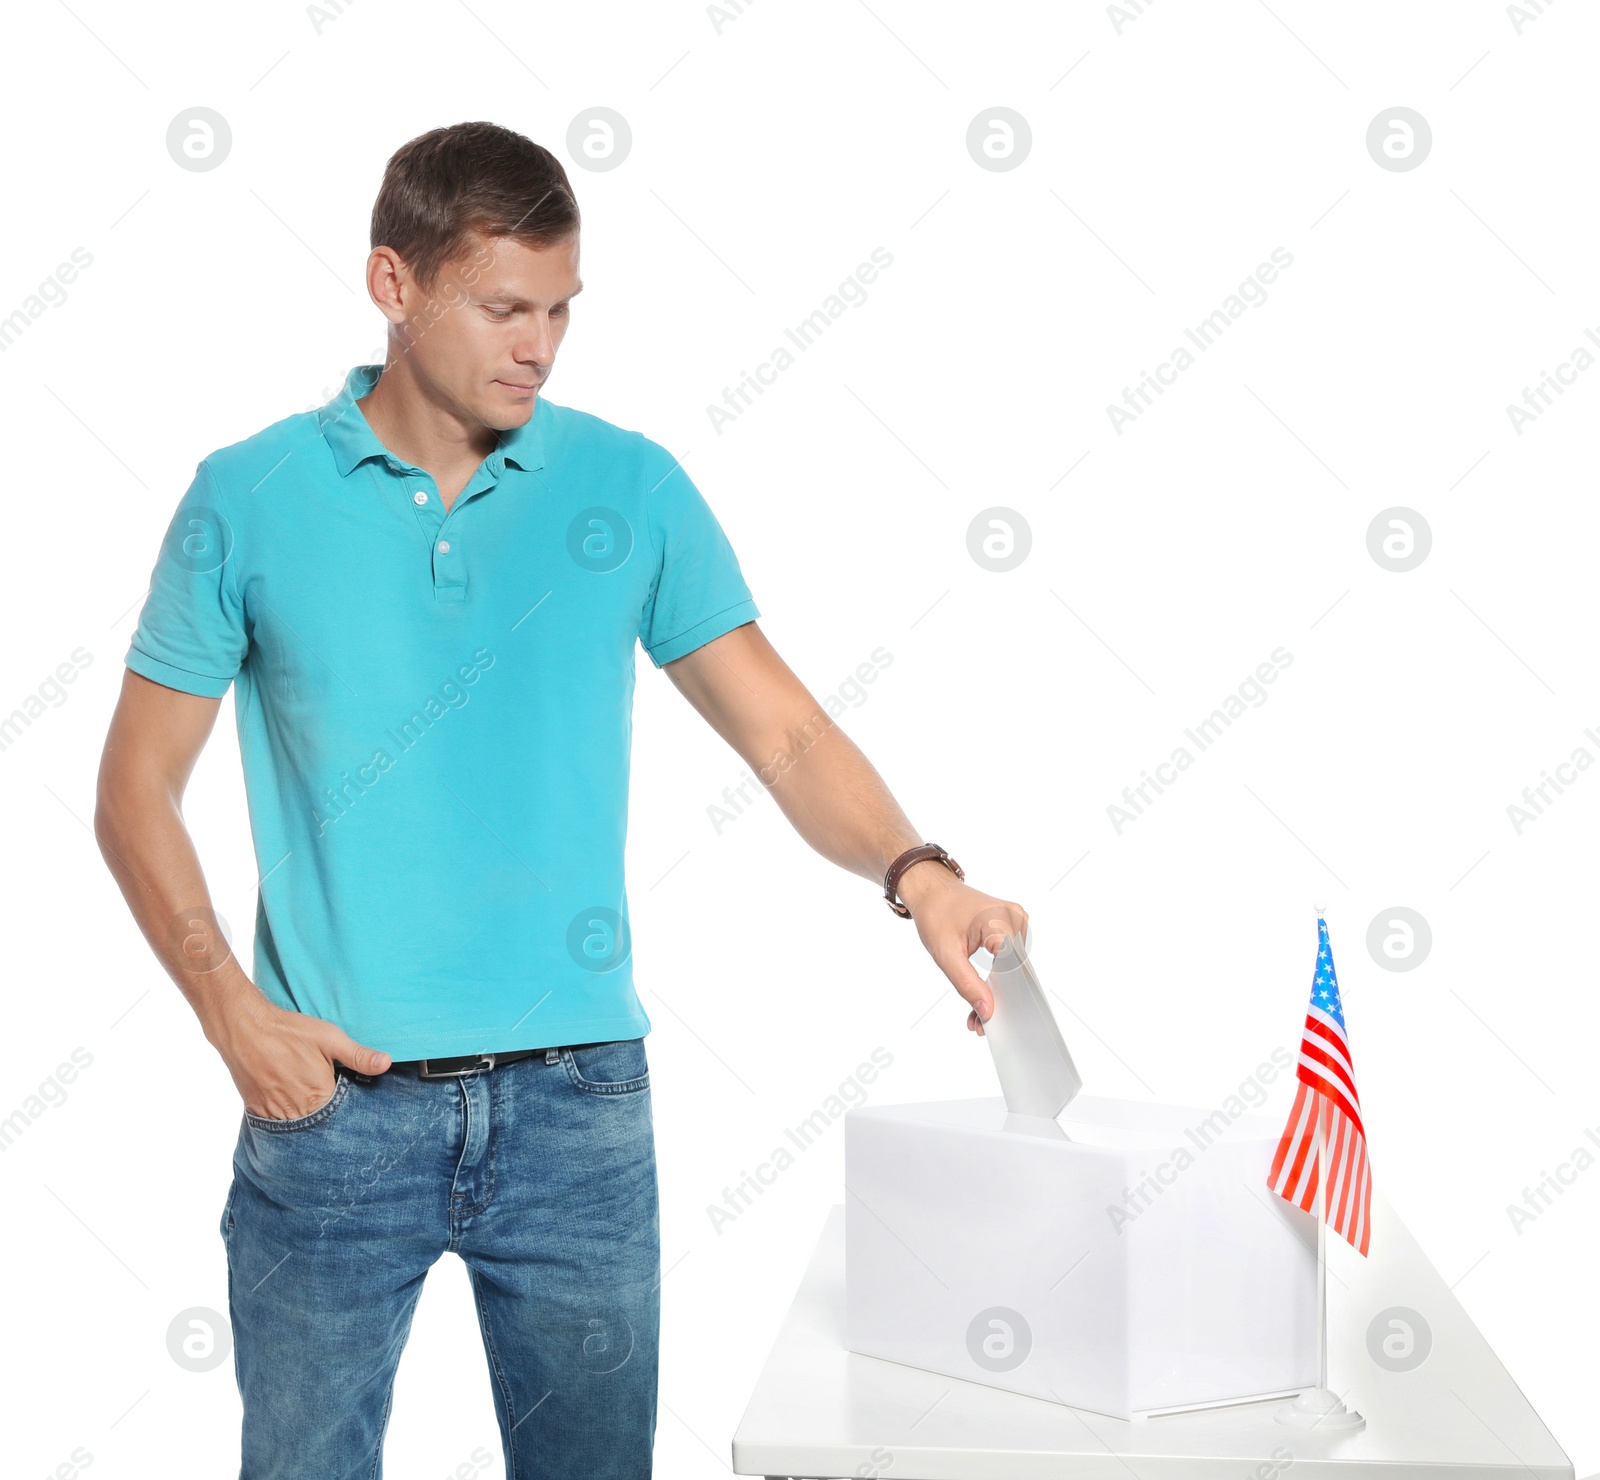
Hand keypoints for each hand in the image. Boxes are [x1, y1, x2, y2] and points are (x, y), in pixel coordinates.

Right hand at [209, 993, 390, 1119]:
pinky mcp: (256, 1111)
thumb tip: (386, 1064)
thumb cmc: (289, 1032)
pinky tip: (290, 1105)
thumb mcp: (330, 1039)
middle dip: (328, 1119)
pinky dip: (285, 1119)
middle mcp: (296, 1112)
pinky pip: (275, 1125)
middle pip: (318, 1125)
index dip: (347, 1112)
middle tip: (329, 1104)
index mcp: (318, 1097)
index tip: (351, 1106)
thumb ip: (358, 1056)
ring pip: (296, 1128)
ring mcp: (273, 1114)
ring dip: (306, 1120)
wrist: (245, 1029)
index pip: (340, 1117)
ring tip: (311, 1105)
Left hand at [896, 862, 1028, 1036]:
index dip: (1006, 995)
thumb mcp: (945, 954)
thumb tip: (988, 1011)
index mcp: (999, 919)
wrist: (932, 891)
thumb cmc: (936, 915)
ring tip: (977, 1008)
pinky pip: (1011, 957)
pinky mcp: (1013, 926)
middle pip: (1016, 970)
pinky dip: (998, 976)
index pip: (1014, 966)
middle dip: (998, 998)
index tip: (992, 1019)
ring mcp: (1017, 920)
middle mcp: (1014, 917)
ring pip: (1015, 967)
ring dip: (999, 989)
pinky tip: (984, 990)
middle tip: (978, 1021)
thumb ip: (967, 984)